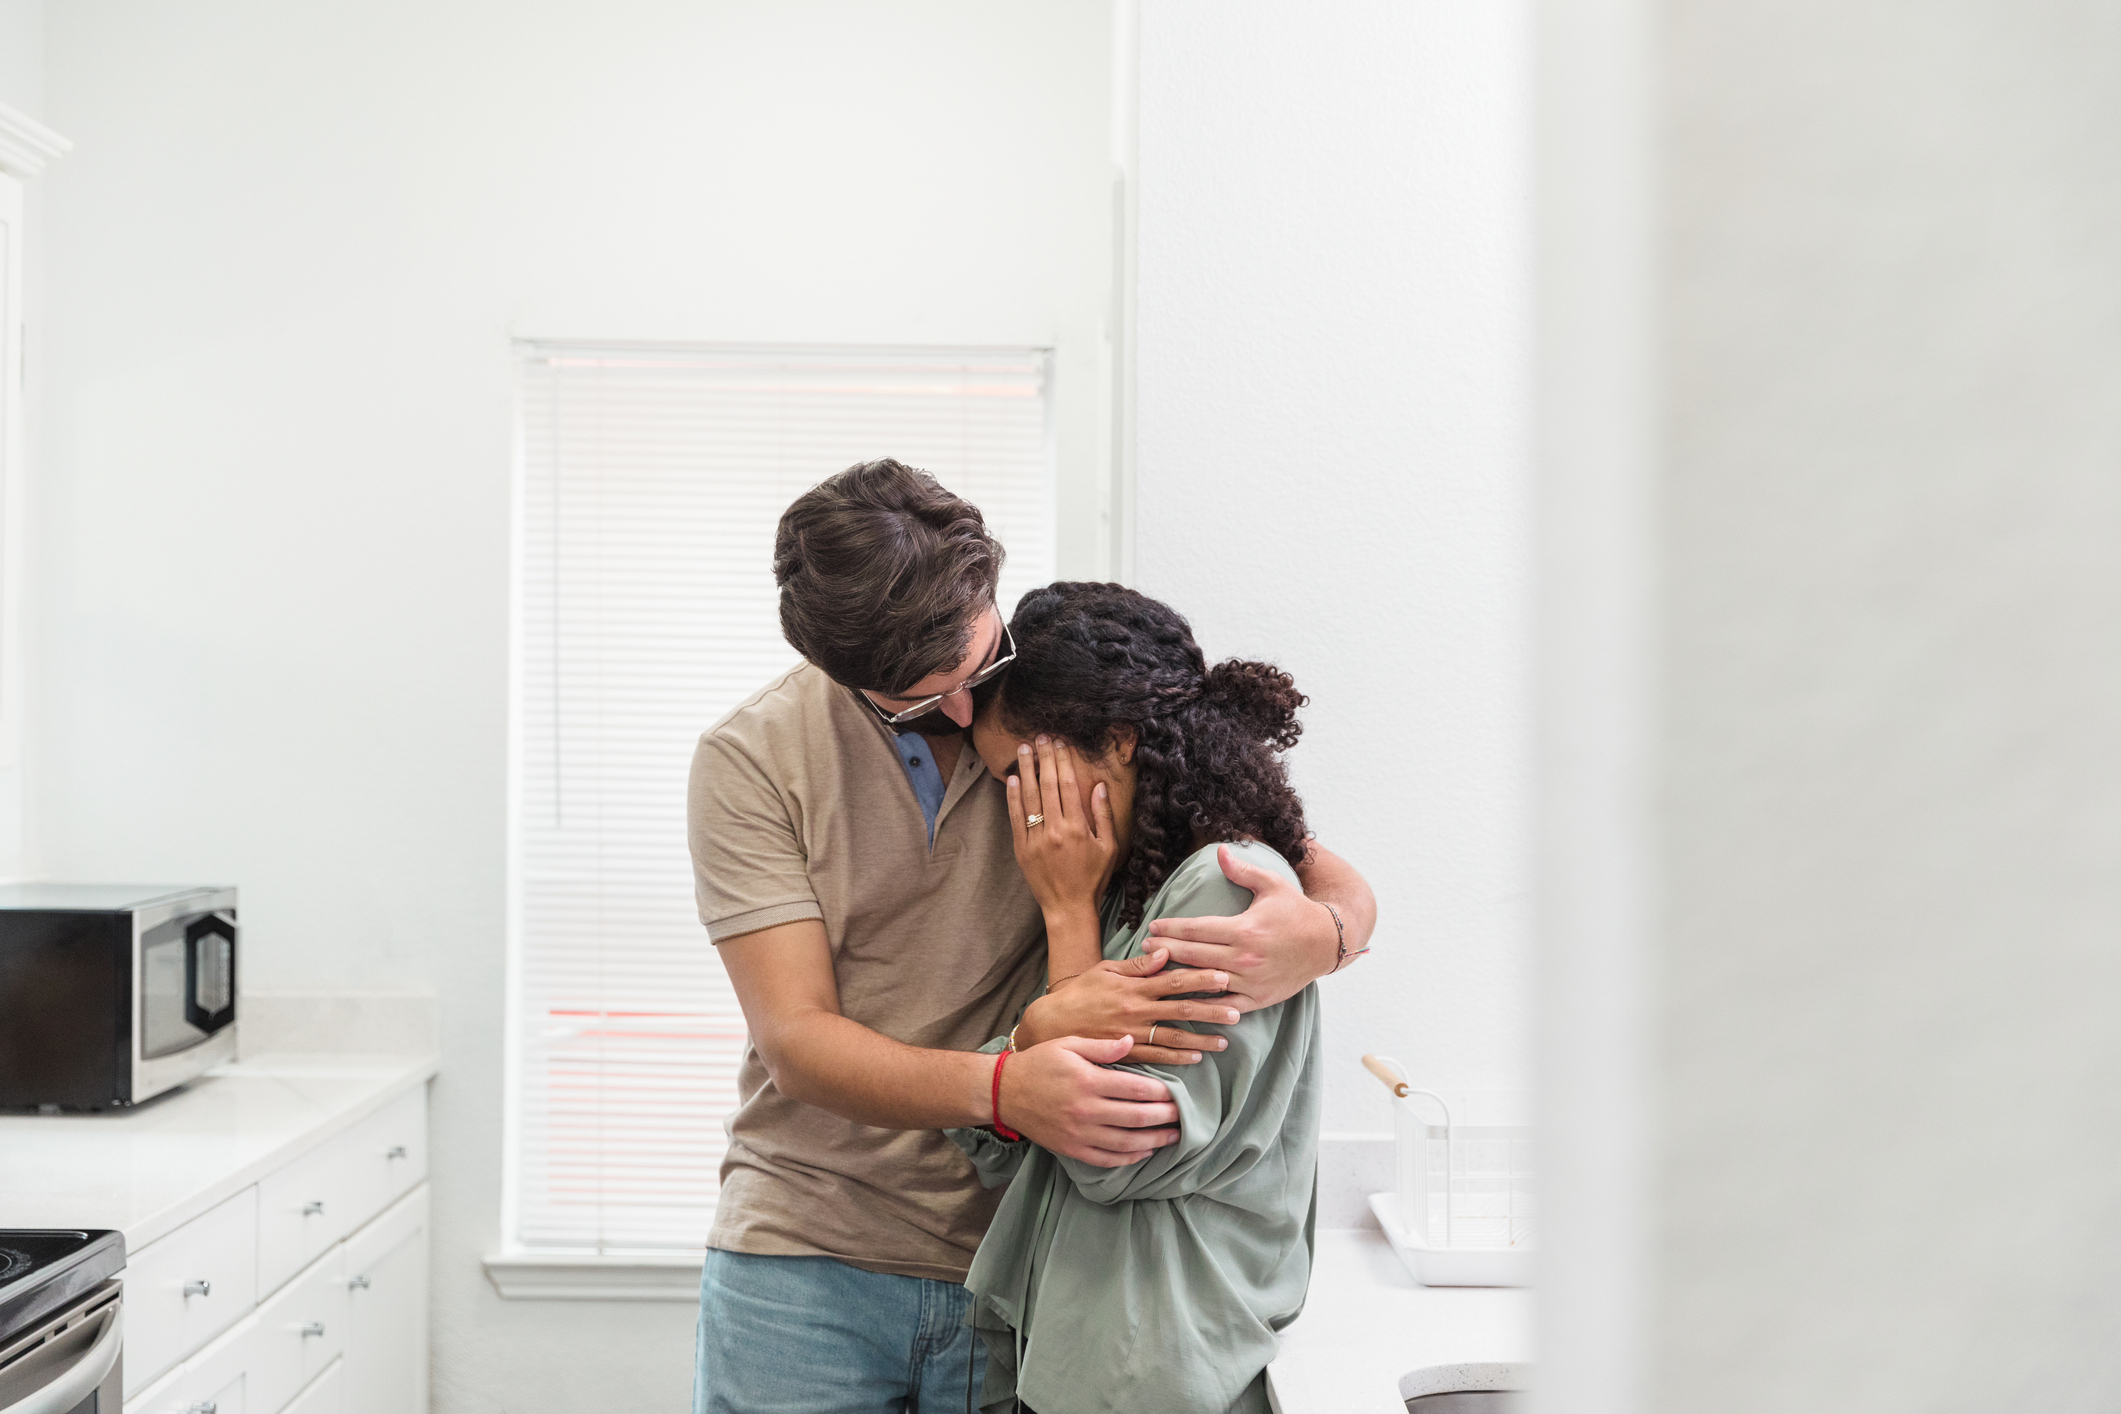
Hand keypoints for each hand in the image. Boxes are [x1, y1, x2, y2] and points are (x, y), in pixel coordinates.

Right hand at [998, 1035, 1179, 1166]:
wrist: (1004, 1092)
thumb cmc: (1039, 1063)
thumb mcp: (1069, 1044)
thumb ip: (1102, 1045)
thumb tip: (1132, 1041)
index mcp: (1088, 1080)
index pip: (1136, 1089)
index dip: (1161, 1093)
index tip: (1177, 1093)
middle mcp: (1086, 1109)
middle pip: (1137, 1117)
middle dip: (1165, 1118)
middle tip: (1184, 1116)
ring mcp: (1079, 1133)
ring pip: (1126, 1143)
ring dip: (1154, 1141)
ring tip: (1173, 1137)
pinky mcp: (1071, 1149)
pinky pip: (1106, 1159)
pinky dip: (1128, 1158)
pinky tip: (1144, 1153)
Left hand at [1006, 737, 1116, 917]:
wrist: (1068, 907)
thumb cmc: (1093, 878)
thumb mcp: (1109, 847)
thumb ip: (1104, 815)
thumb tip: (1099, 786)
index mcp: (1077, 828)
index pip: (1068, 785)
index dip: (1063, 761)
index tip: (1060, 744)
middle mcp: (1055, 830)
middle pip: (1047, 785)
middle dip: (1044, 758)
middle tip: (1040, 737)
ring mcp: (1035, 839)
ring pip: (1029, 797)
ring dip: (1026, 770)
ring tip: (1024, 749)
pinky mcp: (1022, 848)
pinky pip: (1016, 817)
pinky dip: (1013, 797)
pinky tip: (1013, 779)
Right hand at [1015, 950, 1241, 1064]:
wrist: (1051, 1024)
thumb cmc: (1079, 994)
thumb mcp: (1105, 971)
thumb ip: (1137, 965)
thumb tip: (1165, 952)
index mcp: (1133, 987)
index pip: (1173, 980)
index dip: (1200, 978)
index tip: (1224, 977)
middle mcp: (1136, 1011)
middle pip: (1180, 1009)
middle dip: (1210, 1009)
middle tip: (1237, 1010)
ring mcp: (1132, 1034)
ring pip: (1173, 1036)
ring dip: (1201, 1038)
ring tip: (1224, 1040)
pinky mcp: (1126, 1053)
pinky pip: (1156, 1056)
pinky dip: (1178, 1057)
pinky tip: (1196, 1058)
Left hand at [1145, 844, 1337, 1009]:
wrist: (1327, 943)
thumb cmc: (1296, 911)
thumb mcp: (1272, 885)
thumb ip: (1243, 871)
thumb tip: (1220, 850)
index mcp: (1244, 929)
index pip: (1197, 929)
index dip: (1170, 929)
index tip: (1152, 927)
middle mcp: (1245, 957)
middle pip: (1193, 955)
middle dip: (1164, 951)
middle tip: (1142, 949)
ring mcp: (1251, 981)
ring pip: (1204, 982)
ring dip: (1176, 978)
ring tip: (1153, 974)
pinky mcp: (1258, 998)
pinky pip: (1224, 1005)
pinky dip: (1203, 1005)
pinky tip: (1184, 1002)